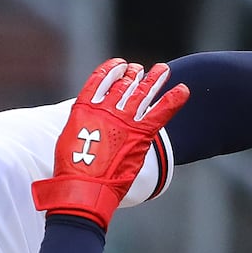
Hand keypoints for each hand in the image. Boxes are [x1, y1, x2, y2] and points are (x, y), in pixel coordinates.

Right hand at [31, 59, 188, 228]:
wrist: (84, 188)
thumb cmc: (71, 172)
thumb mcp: (68, 142)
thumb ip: (82, 129)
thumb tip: (87, 128)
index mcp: (84, 110)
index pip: (99, 81)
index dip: (110, 71)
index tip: (119, 65)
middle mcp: (105, 110)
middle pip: (123, 86)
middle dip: (134, 76)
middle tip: (141, 69)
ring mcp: (123, 120)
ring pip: (142, 93)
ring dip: (154, 80)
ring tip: (163, 69)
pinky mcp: (140, 134)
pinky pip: (161, 112)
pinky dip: (173, 100)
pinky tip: (183, 90)